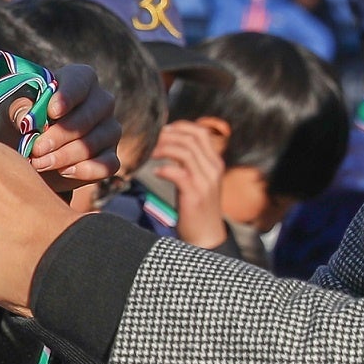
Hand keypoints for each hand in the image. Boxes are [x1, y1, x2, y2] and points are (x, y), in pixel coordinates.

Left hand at [7, 62, 121, 185]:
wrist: (28, 154)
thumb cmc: (21, 122)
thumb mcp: (11, 112)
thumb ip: (18, 109)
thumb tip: (28, 118)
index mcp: (79, 79)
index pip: (80, 82)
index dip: (67, 97)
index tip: (52, 112)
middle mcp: (101, 102)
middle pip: (88, 117)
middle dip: (59, 136)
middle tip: (35, 149)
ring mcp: (109, 130)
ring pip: (93, 143)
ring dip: (64, 156)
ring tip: (38, 163)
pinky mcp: (110, 157)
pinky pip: (106, 165)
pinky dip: (83, 170)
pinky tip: (62, 171)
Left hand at [145, 119, 229, 249]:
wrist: (206, 236)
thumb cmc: (196, 207)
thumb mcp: (197, 180)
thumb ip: (189, 162)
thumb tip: (169, 143)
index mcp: (214, 162)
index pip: (200, 132)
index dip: (179, 127)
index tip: (162, 130)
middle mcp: (213, 168)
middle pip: (191, 138)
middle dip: (168, 135)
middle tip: (150, 139)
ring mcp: (205, 181)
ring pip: (185, 152)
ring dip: (163, 148)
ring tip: (149, 153)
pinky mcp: (195, 195)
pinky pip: (178, 173)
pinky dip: (164, 169)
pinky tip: (156, 173)